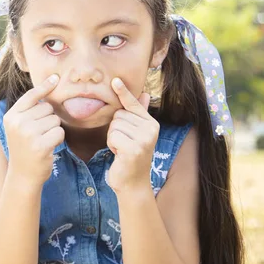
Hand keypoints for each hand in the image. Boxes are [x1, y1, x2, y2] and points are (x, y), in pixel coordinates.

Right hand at [3, 74, 63, 187]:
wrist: (23, 175)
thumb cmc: (25, 147)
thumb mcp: (19, 126)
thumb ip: (29, 109)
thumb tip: (51, 83)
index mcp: (11, 116)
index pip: (31, 96)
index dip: (45, 86)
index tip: (56, 78)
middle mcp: (17, 123)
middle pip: (47, 108)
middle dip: (49, 119)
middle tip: (39, 133)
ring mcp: (28, 134)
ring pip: (55, 120)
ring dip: (54, 129)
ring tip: (42, 140)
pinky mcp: (40, 145)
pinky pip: (59, 132)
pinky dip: (58, 139)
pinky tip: (48, 147)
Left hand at [107, 78, 158, 193]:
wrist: (133, 183)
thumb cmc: (131, 156)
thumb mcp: (136, 134)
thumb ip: (139, 114)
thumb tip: (145, 94)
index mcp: (151, 123)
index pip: (133, 104)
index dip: (123, 92)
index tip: (115, 80)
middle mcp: (151, 129)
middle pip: (118, 115)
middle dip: (115, 129)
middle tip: (124, 144)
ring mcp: (144, 139)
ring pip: (114, 125)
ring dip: (113, 138)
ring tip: (122, 149)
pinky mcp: (134, 148)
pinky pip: (113, 136)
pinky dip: (112, 145)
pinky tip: (120, 154)